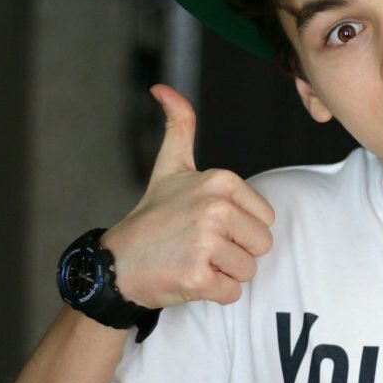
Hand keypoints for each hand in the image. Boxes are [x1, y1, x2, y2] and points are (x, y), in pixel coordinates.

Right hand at [100, 84, 274, 306]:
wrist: (116, 264)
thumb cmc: (152, 217)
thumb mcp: (169, 167)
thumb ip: (179, 126)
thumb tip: (162, 88)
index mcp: (220, 181)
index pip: (265, 219)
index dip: (241, 228)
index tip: (207, 225)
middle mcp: (215, 208)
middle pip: (262, 245)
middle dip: (236, 253)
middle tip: (201, 247)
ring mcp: (205, 244)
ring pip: (248, 270)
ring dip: (225, 274)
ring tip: (194, 261)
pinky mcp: (198, 277)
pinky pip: (232, 293)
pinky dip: (214, 293)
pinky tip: (189, 279)